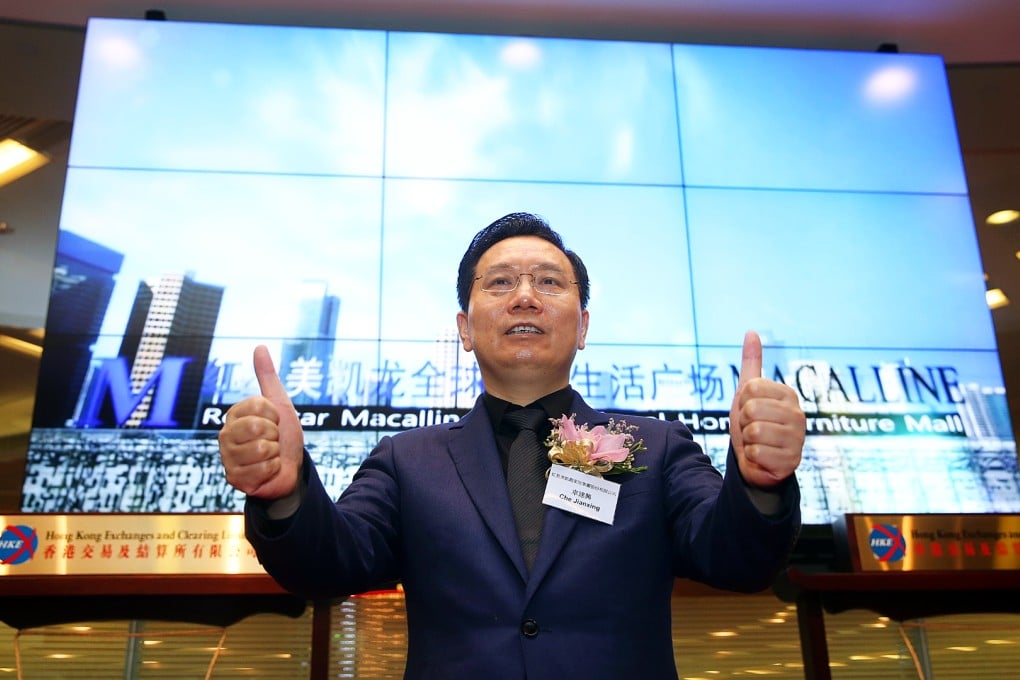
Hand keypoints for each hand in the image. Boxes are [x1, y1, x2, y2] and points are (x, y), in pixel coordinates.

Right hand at [218, 345, 303, 498]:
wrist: (290, 469)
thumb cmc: (283, 437)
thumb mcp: (279, 404)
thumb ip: (268, 377)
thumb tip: (259, 346)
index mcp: (235, 415)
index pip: (259, 405)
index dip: (275, 415)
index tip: (274, 422)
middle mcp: (226, 435)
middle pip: (258, 426)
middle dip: (275, 434)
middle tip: (273, 440)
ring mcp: (228, 457)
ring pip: (262, 449)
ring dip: (275, 454)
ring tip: (270, 456)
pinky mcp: (234, 478)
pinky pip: (263, 469)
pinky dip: (273, 469)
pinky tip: (266, 471)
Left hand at [729, 331, 804, 487]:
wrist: (755, 461)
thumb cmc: (752, 423)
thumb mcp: (747, 392)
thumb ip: (751, 362)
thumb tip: (751, 331)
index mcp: (787, 394)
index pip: (750, 387)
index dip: (742, 401)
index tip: (749, 410)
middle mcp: (798, 414)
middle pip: (751, 409)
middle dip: (743, 422)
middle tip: (752, 428)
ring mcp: (797, 439)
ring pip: (754, 431)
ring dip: (747, 440)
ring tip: (757, 442)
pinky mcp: (791, 461)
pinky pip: (756, 453)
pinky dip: (752, 457)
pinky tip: (762, 457)